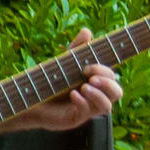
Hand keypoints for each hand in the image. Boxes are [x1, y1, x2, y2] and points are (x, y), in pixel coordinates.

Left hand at [5, 29, 121, 133]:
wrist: (32, 96)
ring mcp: (87, 109)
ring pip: (107, 107)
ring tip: (84, 87)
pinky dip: (82, 103)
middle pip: (117, 93)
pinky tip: (73, 95)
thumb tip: (87, 31)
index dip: (104, 71)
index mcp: (96, 82)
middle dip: (107, 84)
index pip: (112, 78)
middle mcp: (95, 96)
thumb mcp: (66, 61)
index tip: (87, 67)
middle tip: (90, 78)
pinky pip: (87, 113)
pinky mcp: (76, 118)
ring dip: (98, 95)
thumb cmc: (52, 79)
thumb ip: (77, 48)